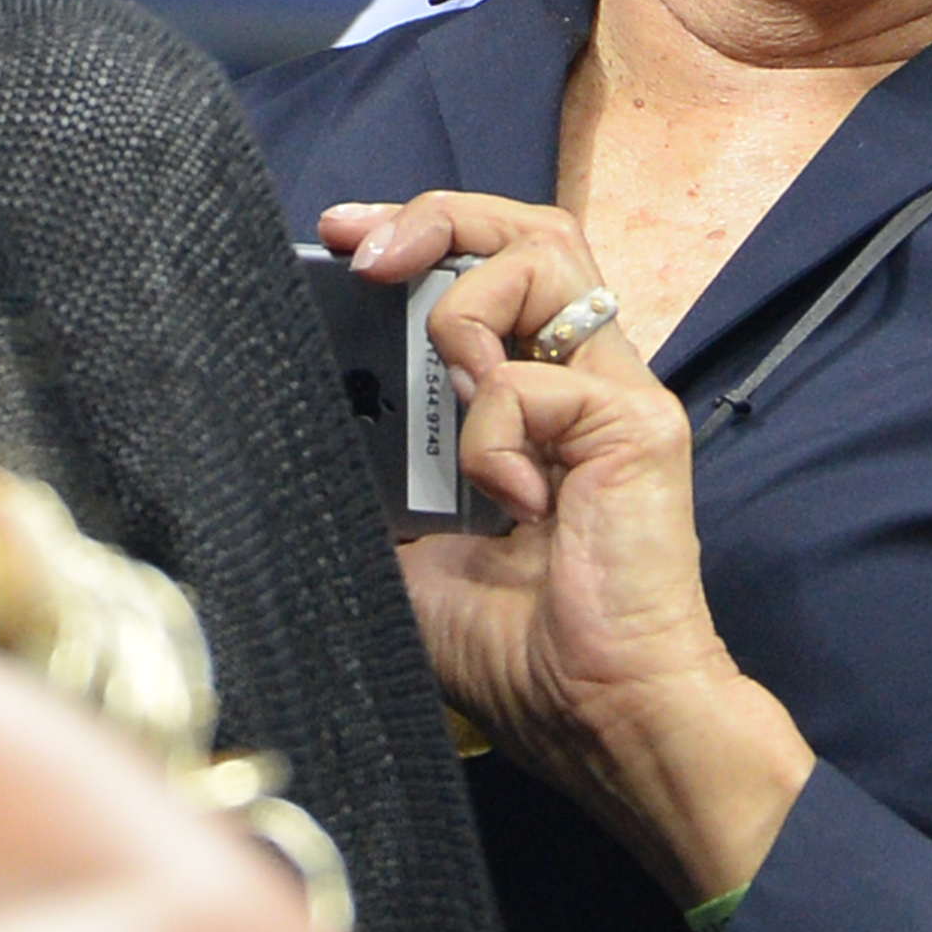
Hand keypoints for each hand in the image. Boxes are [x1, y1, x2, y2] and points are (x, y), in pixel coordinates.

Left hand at [318, 197, 810, 901]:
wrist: (597, 714)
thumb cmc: (521, 652)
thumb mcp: (408, 553)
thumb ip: (376, 480)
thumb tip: (296, 427)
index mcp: (537, 403)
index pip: (497, 265)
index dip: (423, 231)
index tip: (342, 238)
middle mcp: (583, 382)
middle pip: (533, 227)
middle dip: (439, 216)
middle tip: (367, 252)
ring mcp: (616, 394)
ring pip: (548, 256)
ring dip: (465, 306)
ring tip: (447, 385)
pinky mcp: (635, 423)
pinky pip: (532, 381)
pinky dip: (490, 433)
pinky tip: (509, 503)